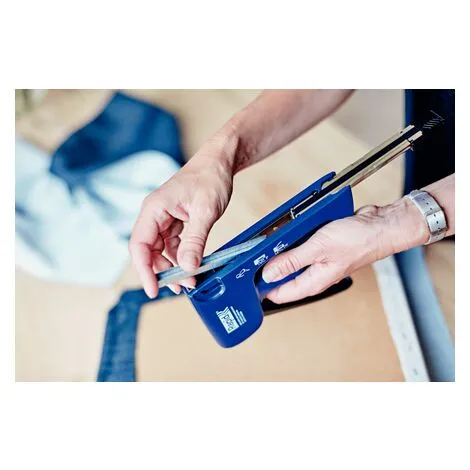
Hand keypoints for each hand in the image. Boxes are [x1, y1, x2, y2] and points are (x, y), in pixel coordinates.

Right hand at [129, 135, 235, 297]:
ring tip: (190, 280)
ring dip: (174, 267)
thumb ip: (195, 240)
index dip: (144, 270)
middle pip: (149, 252)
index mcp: (154, 209)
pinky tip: (192, 266)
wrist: (219, 162)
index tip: (153, 289)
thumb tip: (187, 267)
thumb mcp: (205, 210)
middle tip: (183, 286)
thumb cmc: (210, 177)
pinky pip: (173, 245)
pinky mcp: (175, 222)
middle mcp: (154, 215)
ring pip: (161, 251)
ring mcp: (164, 219)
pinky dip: (182, 257)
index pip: (140, 246)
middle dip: (163, 272)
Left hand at [262, 199, 428, 303]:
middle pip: (282, 277)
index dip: (261, 287)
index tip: (246, 277)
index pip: (279, 294)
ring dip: (280, 252)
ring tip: (269, 241)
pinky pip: (300, 248)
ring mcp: (317, 262)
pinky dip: (291, 241)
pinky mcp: (320, 249)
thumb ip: (291, 261)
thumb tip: (268, 273)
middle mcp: (313, 275)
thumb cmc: (358, 240)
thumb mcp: (318, 249)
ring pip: (290, 261)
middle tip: (254, 254)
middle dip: (267, 267)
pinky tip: (286, 232)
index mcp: (312, 282)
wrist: (379, 226)